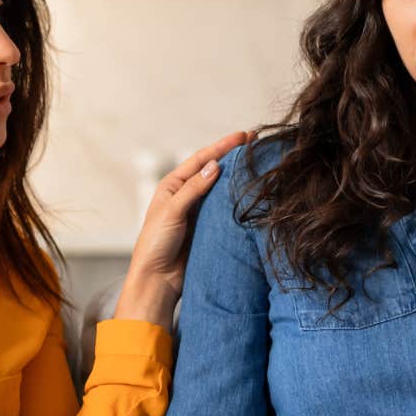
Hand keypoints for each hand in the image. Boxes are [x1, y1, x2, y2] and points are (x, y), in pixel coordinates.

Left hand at [114, 130, 251, 325]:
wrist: (158, 279)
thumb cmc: (156, 244)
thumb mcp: (172, 212)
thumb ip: (193, 190)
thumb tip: (214, 166)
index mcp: (173, 185)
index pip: (201, 159)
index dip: (223, 146)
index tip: (243, 136)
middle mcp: (187, 195)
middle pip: (214, 170)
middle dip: (234, 156)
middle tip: (256, 144)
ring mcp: (199, 211)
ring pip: (222, 189)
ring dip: (238, 176)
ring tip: (259, 163)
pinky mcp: (208, 227)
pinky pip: (226, 209)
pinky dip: (237, 200)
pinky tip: (252, 193)